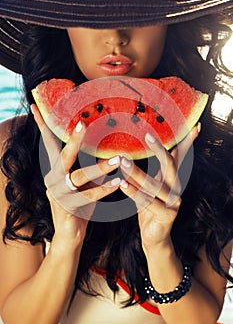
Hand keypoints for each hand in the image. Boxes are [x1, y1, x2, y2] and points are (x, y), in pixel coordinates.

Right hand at [31, 104, 120, 246]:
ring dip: (100, 168)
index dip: (42, 125)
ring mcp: (59, 194)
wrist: (70, 233)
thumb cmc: (79, 202)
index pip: (48, 143)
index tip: (36, 107)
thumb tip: (104, 147)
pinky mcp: (68, 208)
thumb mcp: (81, 181)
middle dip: (73, 140)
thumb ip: (86, 165)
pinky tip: (118, 183)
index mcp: (55, 169)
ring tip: (118, 160)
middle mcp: (54, 179)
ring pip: (79, 177)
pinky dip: (105, 189)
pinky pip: (89, 196)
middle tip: (84, 124)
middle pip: (63, 155)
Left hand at [119, 124, 200, 249]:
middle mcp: (176, 188)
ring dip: (137, 172)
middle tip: (147, 135)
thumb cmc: (150, 207)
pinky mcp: (166, 216)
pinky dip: (134, 192)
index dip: (188, 142)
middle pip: (171, 166)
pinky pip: (147, 202)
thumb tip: (144, 151)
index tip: (194, 126)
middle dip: (160, 150)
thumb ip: (151, 170)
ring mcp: (173, 203)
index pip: (181, 157)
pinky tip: (122, 184)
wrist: (154, 237)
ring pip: (154, 185)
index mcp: (173, 179)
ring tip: (123, 162)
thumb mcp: (151, 186)